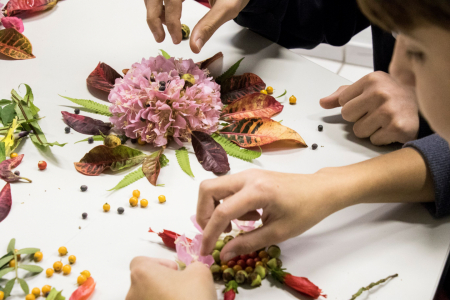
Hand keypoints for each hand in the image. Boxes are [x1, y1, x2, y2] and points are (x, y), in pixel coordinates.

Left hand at [126, 257, 216, 299]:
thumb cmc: (191, 297)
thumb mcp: (200, 273)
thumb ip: (193, 265)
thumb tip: (191, 270)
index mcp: (142, 274)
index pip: (140, 262)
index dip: (159, 263)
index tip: (175, 271)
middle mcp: (133, 293)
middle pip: (143, 281)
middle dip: (161, 282)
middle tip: (181, 287)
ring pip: (146, 298)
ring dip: (160, 297)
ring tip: (180, 299)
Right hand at [144, 0, 249, 52]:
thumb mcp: (226, 8)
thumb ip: (209, 25)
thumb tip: (194, 47)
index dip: (171, 19)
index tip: (176, 39)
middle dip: (154, 17)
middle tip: (160, 38)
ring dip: (154, 12)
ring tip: (163, 32)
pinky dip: (158, 7)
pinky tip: (168, 20)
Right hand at [196, 169, 347, 261]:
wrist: (321, 190)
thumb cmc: (305, 210)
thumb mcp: (278, 232)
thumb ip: (248, 243)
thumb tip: (224, 254)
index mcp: (256, 191)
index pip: (221, 212)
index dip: (209, 234)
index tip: (206, 251)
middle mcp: (247, 178)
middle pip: (207, 189)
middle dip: (204, 214)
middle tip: (216, 232)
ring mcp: (248, 174)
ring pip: (215, 187)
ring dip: (216, 208)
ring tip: (238, 225)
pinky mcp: (250, 176)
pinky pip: (227, 188)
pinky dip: (228, 203)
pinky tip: (249, 216)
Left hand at [320, 71, 418, 144]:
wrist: (421, 103)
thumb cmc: (389, 96)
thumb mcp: (367, 88)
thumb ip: (342, 94)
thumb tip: (323, 102)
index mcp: (371, 80)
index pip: (342, 101)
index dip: (353, 106)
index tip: (367, 103)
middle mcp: (380, 93)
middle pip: (347, 116)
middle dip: (358, 118)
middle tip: (375, 113)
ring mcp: (389, 110)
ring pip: (359, 131)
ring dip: (369, 129)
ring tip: (383, 121)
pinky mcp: (397, 128)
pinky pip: (374, 140)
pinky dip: (381, 138)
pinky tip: (391, 128)